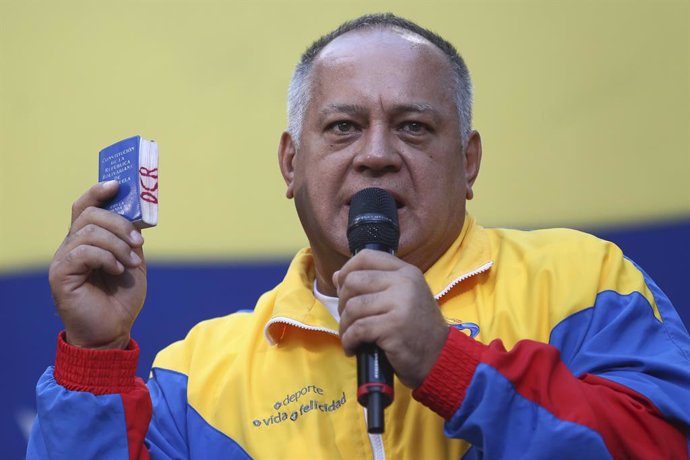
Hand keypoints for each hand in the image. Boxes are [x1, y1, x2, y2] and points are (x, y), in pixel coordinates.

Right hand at [48, 181, 146, 348]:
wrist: (112, 332)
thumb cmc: (121, 300)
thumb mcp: (133, 262)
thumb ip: (130, 239)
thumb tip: (135, 216)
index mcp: (87, 240)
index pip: (85, 206)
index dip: (98, 191)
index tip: (118, 185)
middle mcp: (71, 246)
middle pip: (90, 214)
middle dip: (119, 223)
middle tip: (138, 242)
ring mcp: (63, 259)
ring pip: (89, 231)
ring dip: (117, 244)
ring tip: (131, 264)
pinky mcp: (60, 274)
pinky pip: (83, 251)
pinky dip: (107, 257)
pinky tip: (118, 270)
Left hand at [334, 250, 448, 388]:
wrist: (439, 356)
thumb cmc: (416, 328)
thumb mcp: (401, 298)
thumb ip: (373, 284)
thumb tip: (337, 276)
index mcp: (406, 272)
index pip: (366, 257)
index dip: (347, 270)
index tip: (342, 288)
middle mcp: (404, 283)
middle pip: (353, 281)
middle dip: (342, 302)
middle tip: (349, 318)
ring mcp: (400, 304)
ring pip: (353, 307)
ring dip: (345, 325)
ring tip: (350, 336)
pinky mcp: (393, 327)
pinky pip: (358, 329)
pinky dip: (349, 340)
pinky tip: (353, 347)